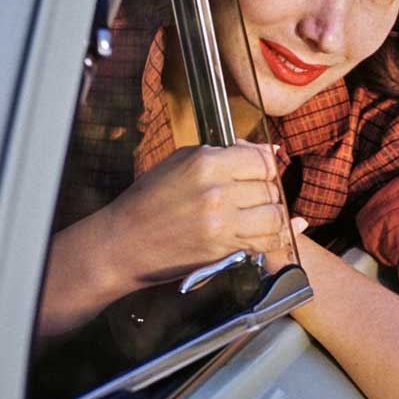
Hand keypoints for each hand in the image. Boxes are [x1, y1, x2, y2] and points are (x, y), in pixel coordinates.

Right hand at [106, 140, 287, 289]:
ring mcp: (221, 222)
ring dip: (273, 216)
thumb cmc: (148, 201)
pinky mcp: (223, 249)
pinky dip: (273, 238)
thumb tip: (267, 150)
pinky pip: (265, 242)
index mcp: (205, 163)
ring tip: (260, 216)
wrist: (124, 243)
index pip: (261, 160)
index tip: (260, 175)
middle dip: (268, 193)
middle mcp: (216, 191)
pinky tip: (271, 232)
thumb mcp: (180, 162)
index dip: (266, 168)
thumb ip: (226, 153)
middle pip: (269, 188)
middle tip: (255, 198)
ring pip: (274, 215)